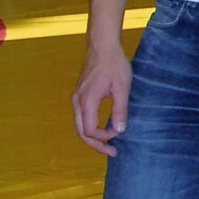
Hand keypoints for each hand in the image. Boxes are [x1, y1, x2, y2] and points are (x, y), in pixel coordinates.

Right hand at [74, 39, 133, 154]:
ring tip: (108, 144)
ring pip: (80, 125)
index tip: (119, 134)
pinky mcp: (79, 95)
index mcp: (86, 101)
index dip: (104, 138)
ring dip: (92, 137)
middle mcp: (77, 102)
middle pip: (81, 132)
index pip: (90, 130)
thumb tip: (120, 130)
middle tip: (113, 152)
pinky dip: (90, 127)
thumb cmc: (114, 64)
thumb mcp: (122, 87)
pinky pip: (81, 117)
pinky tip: (103, 129)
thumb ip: (120, 109)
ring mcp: (76, 98)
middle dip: (96, 144)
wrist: (102, 46)